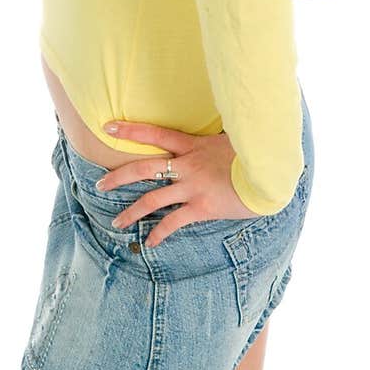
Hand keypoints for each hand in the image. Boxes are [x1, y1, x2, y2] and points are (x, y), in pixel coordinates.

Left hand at [94, 120, 256, 247]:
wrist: (270, 173)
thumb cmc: (255, 153)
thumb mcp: (231, 138)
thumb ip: (215, 137)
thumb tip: (216, 128)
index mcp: (192, 145)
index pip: (155, 133)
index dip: (130, 130)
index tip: (107, 126)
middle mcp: (187, 165)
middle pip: (143, 168)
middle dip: (118, 177)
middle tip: (99, 185)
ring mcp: (192, 187)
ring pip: (152, 200)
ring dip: (132, 212)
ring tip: (116, 222)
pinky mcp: (201, 207)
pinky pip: (174, 222)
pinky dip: (160, 234)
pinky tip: (149, 243)